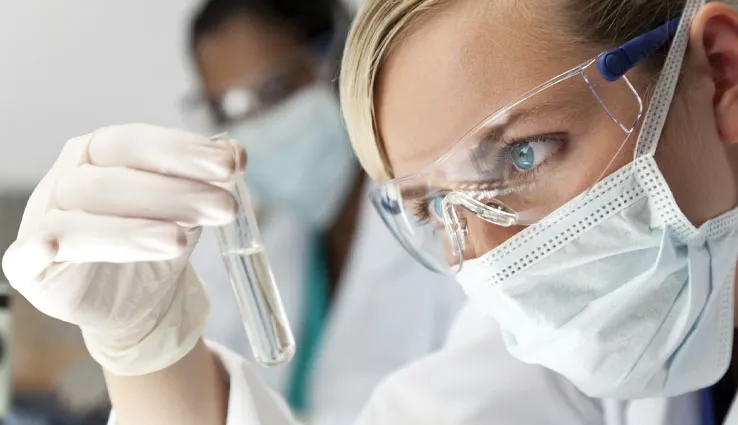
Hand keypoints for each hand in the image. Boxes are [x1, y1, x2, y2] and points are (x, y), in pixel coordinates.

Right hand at [2, 124, 244, 375]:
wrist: (140, 298)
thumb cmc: (159, 237)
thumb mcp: (190, 206)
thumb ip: (208, 178)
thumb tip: (236, 153)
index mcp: (101, 152)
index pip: (135, 142)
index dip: (182, 151)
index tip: (231, 164)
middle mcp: (69, 180)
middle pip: (113, 181)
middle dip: (174, 193)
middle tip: (224, 208)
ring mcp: (44, 221)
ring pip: (79, 220)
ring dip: (132, 230)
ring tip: (181, 241)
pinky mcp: (30, 267)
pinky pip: (23, 257)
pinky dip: (37, 250)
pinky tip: (50, 247)